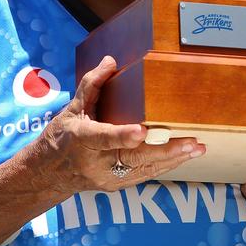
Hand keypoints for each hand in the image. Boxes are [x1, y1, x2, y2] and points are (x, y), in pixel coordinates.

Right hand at [31, 56, 204, 194]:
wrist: (48, 175)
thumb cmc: (61, 136)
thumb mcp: (71, 108)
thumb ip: (92, 84)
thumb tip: (111, 61)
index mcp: (82, 139)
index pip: (104, 137)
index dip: (122, 135)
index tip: (141, 131)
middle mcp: (97, 162)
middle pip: (134, 157)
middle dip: (165, 150)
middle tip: (191, 142)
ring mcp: (108, 177)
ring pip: (145, 168)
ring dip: (174, 159)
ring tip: (197, 148)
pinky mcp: (118, 184)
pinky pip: (145, 173)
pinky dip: (166, 164)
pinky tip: (185, 155)